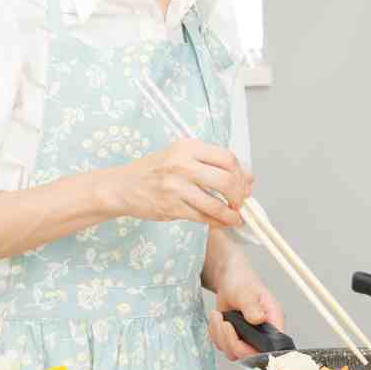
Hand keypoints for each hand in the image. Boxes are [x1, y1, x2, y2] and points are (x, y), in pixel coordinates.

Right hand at [101, 138, 252, 228]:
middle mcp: (182, 164)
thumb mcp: (182, 157)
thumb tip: (248, 178)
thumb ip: (213, 164)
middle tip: (240, 202)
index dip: (241, 174)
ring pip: (216, 203)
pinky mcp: (171, 207)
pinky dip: (216, 222)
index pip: (228, 158)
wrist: (122, 186)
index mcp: (188, 147)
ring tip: (235, 218)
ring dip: (231, 214)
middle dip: (240, 195)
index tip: (244, 185)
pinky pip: (202, 217)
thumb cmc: (154, 170)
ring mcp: (176, 186)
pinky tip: (221, 222)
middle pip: (226, 180)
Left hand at [207, 265, 284, 360]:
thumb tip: (259, 319)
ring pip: (234, 353)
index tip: (239, 335)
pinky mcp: (235, 339)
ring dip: (220, 336)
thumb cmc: (242, 281)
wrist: (229, 279)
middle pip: (250, 355)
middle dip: (231, 341)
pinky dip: (215, 335)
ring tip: (217, 316)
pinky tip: (216, 319)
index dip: (255, 349)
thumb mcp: (246, 292)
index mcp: (273, 321)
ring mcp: (249, 338)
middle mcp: (263, 334)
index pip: (272, 347)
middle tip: (224, 322)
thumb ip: (252, 306)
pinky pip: (223, 347)